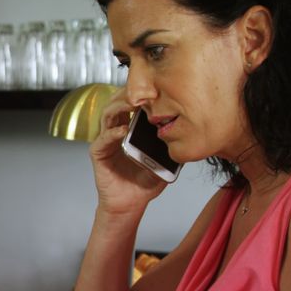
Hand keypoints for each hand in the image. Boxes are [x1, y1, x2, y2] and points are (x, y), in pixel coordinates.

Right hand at [89, 90, 166, 214]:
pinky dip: (113, 133)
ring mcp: (105, 142)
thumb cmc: (144, 183)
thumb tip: (192, 133)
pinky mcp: (98, 154)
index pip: (131, 104)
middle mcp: (114, 131)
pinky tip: (124, 130)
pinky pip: (103, 139)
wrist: (130, 204)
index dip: (139, 94)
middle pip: (116, 103)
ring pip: (107, 115)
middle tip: (142, 89)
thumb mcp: (165, 161)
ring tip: (132, 104)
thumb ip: (172, 146)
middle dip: (127, 94)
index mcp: (129, 129)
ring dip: (119, 107)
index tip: (154, 86)